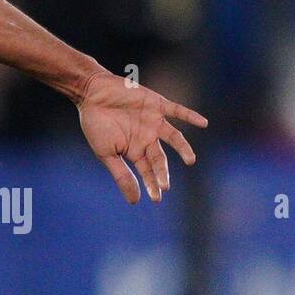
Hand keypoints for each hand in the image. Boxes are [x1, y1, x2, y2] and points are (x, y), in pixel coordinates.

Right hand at [76, 71, 207, 203]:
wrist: (91, 93)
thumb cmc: (95, 124)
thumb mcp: (107, 154)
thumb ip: (122, 175)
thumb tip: (135, 201)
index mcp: (134, 150)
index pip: (147, 171)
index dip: (152, 184)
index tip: (157, 199)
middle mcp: (147, 138)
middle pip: (159, 159)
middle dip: (162, 172)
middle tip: (165, 186)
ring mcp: (153, 121)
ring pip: (174, 137)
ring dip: (183, 148)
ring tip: (190, 160)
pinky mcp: (156, 104)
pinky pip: (177, 110)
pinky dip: (190, 116)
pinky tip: (203, 123)